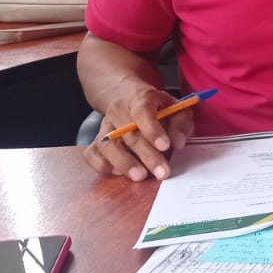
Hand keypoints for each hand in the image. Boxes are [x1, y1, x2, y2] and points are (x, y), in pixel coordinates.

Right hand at [80, 87, 195, 180]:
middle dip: (147, 156)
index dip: (153, 129)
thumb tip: (178, 142)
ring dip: (123, 163)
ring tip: (140, 176)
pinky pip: (91, 154)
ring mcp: (104, 126)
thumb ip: (180, 123)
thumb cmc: (154, 106)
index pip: (142, 112)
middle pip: (128, 134)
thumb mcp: (175, 107)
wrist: (124, 95)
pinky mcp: (96, 140)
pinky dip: (104, 166)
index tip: (165, 146)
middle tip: (162, 172)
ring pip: (107, 145)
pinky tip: (120, 173)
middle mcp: (118, 112)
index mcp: (140, 99)